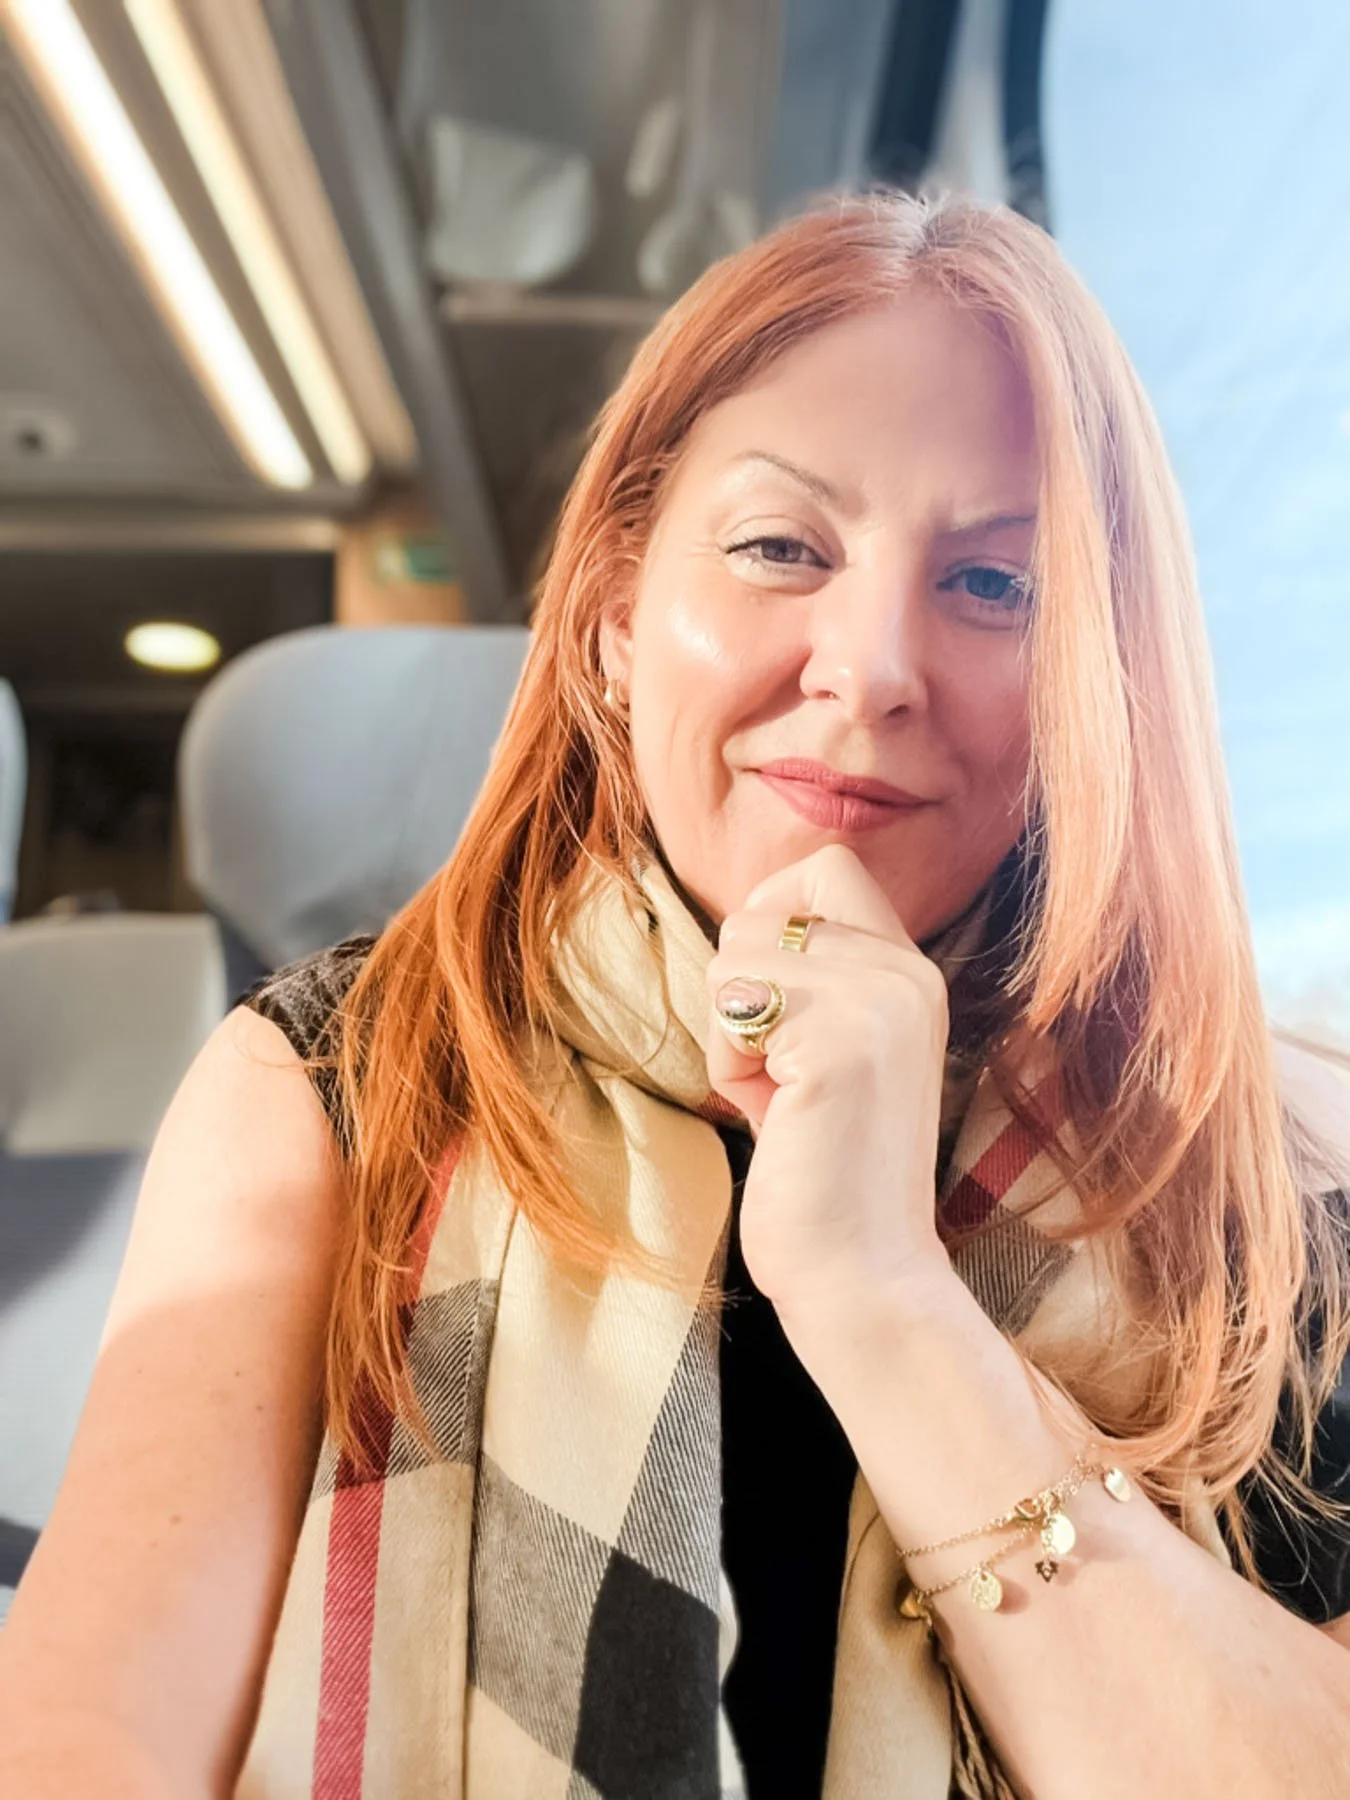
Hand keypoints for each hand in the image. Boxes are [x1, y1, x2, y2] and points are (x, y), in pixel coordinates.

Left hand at [705, 843, 960, 1340]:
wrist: (864, 1276)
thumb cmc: (825, 1171)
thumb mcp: (828, 1047)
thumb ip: (808, 981)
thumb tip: (746, 919)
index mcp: (912, 972)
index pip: (826, 866)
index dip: (771, 911)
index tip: (767, 995)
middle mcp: (908, 974)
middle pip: (764, 909)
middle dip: (738, 983)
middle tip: (771, 1065)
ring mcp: (879, 1004)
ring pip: (737, 953)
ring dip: (729, 1031)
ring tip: (776, 1096)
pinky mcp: (839, 1046)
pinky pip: (732, 1010)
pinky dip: (729, 1066)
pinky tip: (774, 1116)